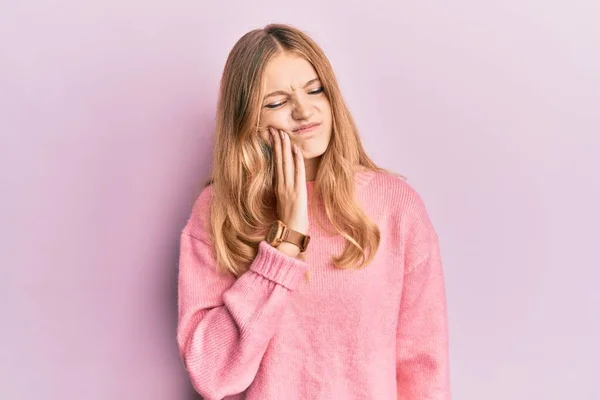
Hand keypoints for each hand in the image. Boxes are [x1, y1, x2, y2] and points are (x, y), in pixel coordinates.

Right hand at [269, 127, 308, 255]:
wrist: (290, 233)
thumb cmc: (288, 221)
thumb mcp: (282, 203)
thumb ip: (282, 191)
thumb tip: (282, 182)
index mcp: (277, 187)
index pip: (275, 164)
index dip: (274, 149)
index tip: (273, 137)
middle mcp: (281, 185)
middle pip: (278, 160)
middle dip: (277, 144)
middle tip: (275, 129)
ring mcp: (288, 188)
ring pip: (286, 163)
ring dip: (284, 148)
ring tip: (283, 133)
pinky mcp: (297, 192)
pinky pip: (297, 172)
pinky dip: (296, 159)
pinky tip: (295, 149)